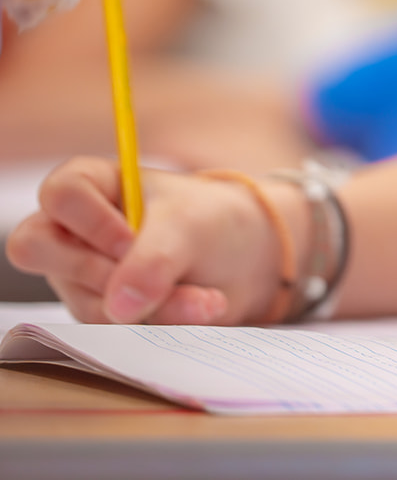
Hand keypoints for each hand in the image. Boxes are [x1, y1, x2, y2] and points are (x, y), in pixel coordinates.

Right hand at [5, 157, 288, 324]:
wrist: (244, 258)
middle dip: (96, 271)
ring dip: (151, 306)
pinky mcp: (99, 312)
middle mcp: (72, 231)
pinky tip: (200, 310)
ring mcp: (79, 275)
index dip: (91, 221)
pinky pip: (111, 330)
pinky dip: (160, 324)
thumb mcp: (190, 227)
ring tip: (205, 299)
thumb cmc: (208, 221)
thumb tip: (119, 309)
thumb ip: (154, 259)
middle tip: (145, 275)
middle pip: (35, 248)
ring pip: (84, 301)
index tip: (131, 240)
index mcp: (91, 184)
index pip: (60, 194)